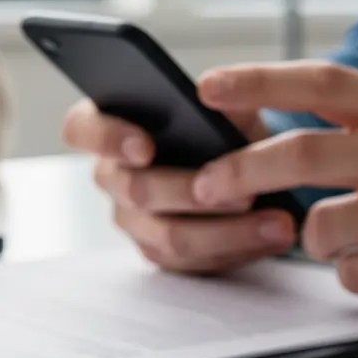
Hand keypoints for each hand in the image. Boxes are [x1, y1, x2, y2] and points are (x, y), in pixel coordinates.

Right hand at [61, 99, 297, 273]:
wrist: (248, 167)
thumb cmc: (224, 128)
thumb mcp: (227, 105)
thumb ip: (221, 101)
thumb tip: (220, 96)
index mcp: (111, 127)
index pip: (82, 128)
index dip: (108, 138)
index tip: (146, 147)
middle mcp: (114, 176)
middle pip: (136, 190)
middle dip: (192, 192)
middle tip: (242, 193)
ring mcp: (134, 220)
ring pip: (169, 235)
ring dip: (228, 231)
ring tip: (275, 223)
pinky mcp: (162, 253)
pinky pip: (192, 261)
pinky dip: (237, 249)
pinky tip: (271, 238)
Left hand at [189, 61, 357, 301]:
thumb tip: (271, 132)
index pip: (326, 81)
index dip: (260, 82)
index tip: (208, 87)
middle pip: (306, 154)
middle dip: (243, 171)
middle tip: (209, 185)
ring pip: (322, 226)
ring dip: (312, 237)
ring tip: (340, 236)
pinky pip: (351, 275)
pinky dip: (349, 274)